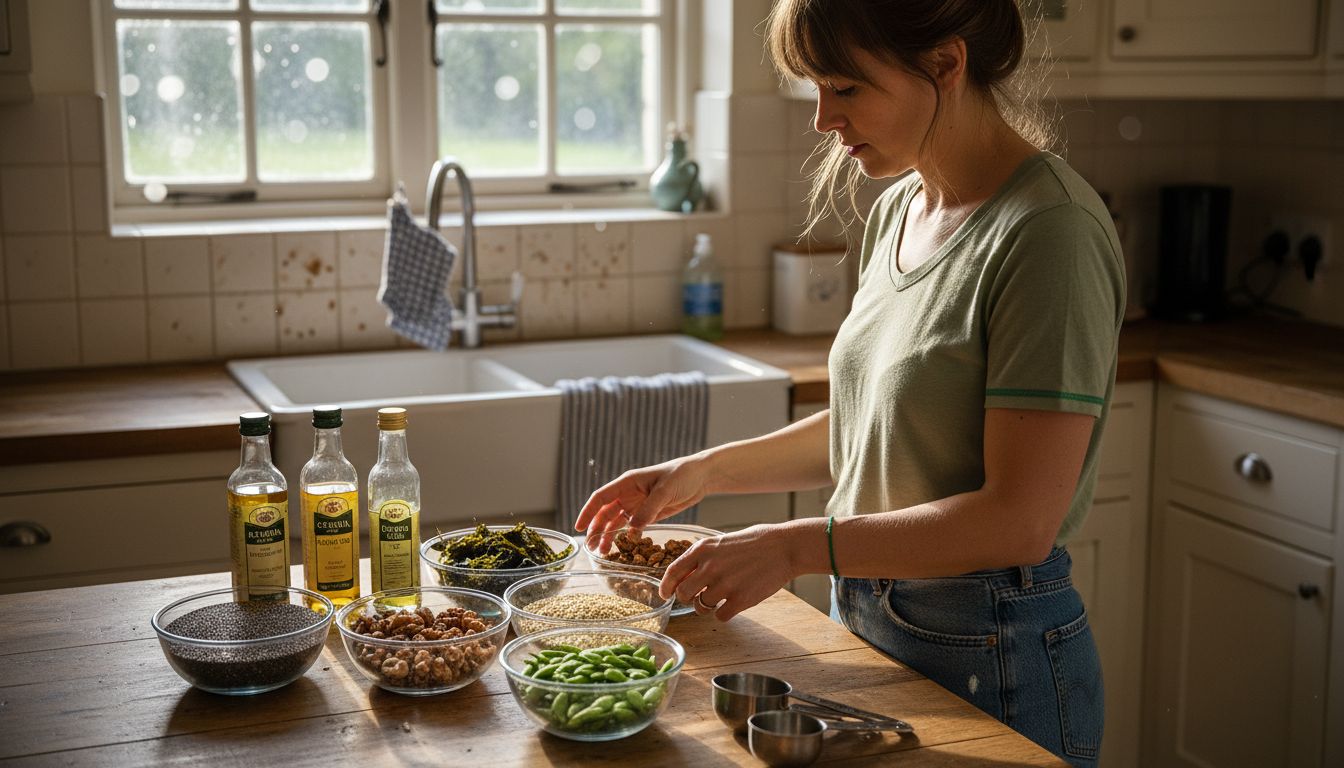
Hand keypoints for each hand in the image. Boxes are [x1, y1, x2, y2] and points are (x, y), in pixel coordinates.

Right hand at [574, 456, 710, 551]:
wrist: (701, 477)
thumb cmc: (682, 475)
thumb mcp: (665, 490)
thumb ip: (649, 508)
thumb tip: (632, 528)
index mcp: (627, 482)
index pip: (601, 498)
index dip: (588, 512)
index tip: (579, 527)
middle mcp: (629, 494)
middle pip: (605, 513)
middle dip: (596, 529)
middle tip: (591, 547)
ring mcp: (638, 504)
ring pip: (616, 521)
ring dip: (609, 535)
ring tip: (603, 552)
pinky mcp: (648, 513)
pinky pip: (632, 526)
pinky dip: (625, 537)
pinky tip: (622, 548)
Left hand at [660, 524, 794, 621]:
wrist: (784, 547)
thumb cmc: (754, 542)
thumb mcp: (721, 541)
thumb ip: (701, 557)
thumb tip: (683, 576)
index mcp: (703, 549)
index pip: (672, 572)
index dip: (666, 586)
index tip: (665, 594)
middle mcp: (710, 567)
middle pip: (683, 594)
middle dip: (687, 598)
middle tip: (697, 596)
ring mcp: (725, 584)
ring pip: (701, 607)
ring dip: (707, 606)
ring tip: (720, 597)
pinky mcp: (740, 600)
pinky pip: (720, 616)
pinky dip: (724, 613)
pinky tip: (733, 603)